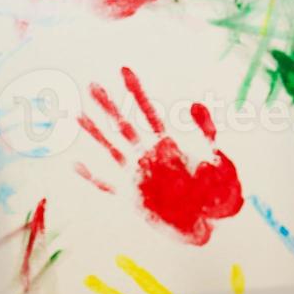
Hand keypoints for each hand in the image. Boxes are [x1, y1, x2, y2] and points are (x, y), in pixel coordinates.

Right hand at [76, 66, 243, 244]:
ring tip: (78, 114)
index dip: (136, 92)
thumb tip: (194, 103)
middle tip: (93, 85)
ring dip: (96, 133)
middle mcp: (148, 156)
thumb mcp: (218, 158)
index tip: (125, 70)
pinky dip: (91, 176)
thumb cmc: (216, 191)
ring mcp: (138, 175)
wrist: (209, 223)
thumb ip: (207, 131)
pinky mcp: (132, 196)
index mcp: (167, 144)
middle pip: (125, 125)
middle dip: (109, 106)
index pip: (148, 112)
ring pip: (112, 149)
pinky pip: (107, 185)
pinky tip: (76, 164)